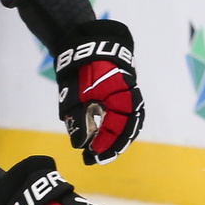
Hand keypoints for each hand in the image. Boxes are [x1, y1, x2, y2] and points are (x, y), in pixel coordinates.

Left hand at [54, 19, 144, 164]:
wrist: (86, 45)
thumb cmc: (79, 69)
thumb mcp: (74, 95)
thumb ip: (78, 119)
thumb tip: (80, 144)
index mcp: (120, 95)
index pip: (117, 126)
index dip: (106, 143)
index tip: (93, 156)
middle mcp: (130, 96)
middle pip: (128, 128)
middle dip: (113, 146)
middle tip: (97, 159)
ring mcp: (129, 95)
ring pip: (129, 123)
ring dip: (117, 139)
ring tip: (103, 153)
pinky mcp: (125, 95)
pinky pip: (126, 116)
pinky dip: (118, 129)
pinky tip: (106, 138)